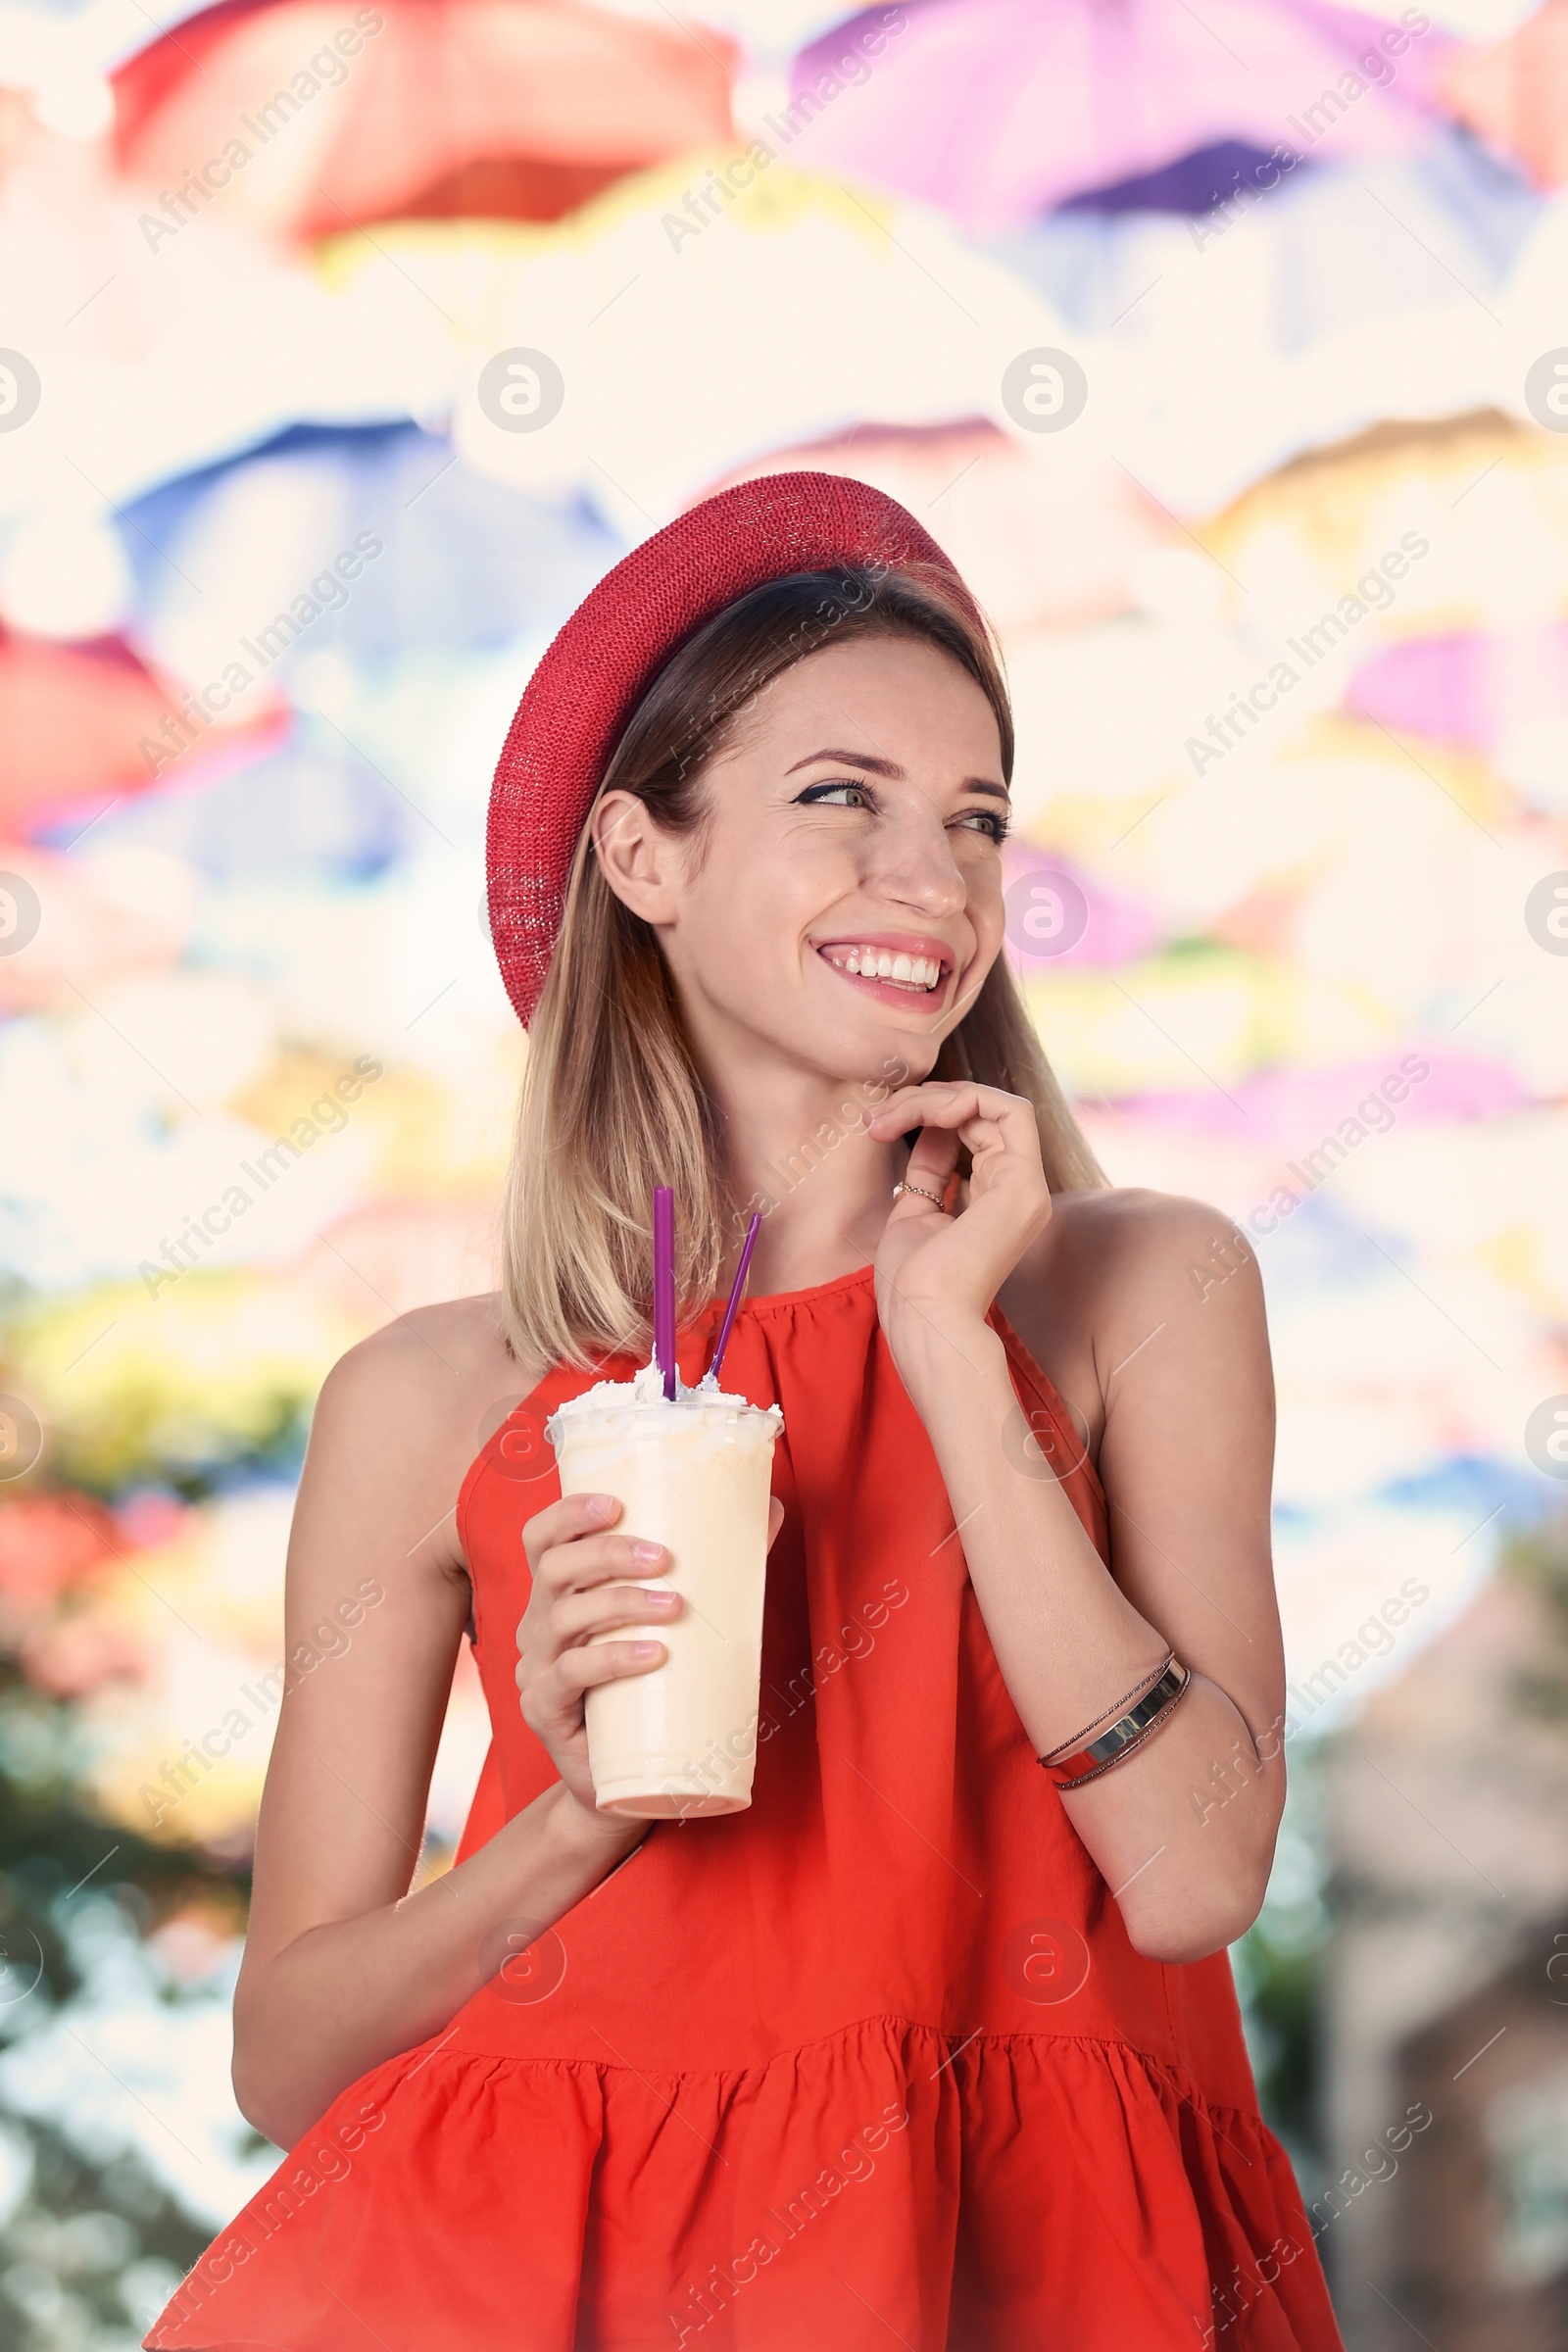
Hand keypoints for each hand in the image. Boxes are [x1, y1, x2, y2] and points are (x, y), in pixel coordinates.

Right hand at [515, 1490, 786, 1829]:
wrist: (631, 1779)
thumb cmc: (654, 1686)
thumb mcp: (675, 1621)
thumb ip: (717, 1564)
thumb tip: (769, 1508)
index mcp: (559, 1593)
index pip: (542, 1538)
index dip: (567, 1513)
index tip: (616, 1503)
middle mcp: (537, 1624)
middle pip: (554, 1569)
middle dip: (608, 1553)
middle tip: (664, 1558)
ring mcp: (536, 1669)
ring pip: (564, 1617)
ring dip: (621, 1602)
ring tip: (675, 1606)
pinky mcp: (544, 1711)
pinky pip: (571, 1675)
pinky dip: (612, 1658)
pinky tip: (653, 1655)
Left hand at [866, 1080, 1052, 1370]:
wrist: (922, 1318)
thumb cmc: (912, 1285)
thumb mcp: (914, 1212)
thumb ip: (928, 1172)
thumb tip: (928, 1132)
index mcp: (995, 1200)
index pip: (970, 1130)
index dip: (925, 1112)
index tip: (878, 1123)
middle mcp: (1017, 1190)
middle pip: (980, 1112)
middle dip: (922, 1101)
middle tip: (877, 1118)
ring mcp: (1026, 1186)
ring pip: (992, 1104)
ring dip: (935, 1099)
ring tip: (892, 1115)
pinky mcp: (1025, 1183)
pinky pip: (1011, 1111)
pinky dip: (968, 1098)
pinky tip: (930, 1111)